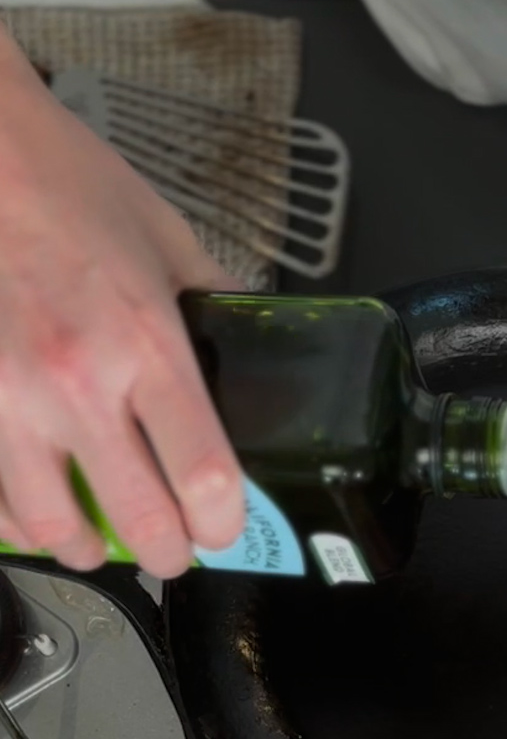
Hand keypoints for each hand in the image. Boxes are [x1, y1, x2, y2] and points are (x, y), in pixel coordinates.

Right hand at [0, 29, 245, 575]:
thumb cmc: (70, 187)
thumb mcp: (168, 242)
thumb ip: (214, 303)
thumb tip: (251, 346)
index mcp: (146, 342)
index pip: (205, 475)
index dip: (223, 523)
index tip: (224, 525)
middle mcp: (79, 381)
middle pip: (139, 522)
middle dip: (168, 551)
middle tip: (174, 546)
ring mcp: (10, 398)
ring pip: (53, 529)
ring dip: (88, 547)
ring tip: (100, 536)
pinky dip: (20, 519)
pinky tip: (38, 505)